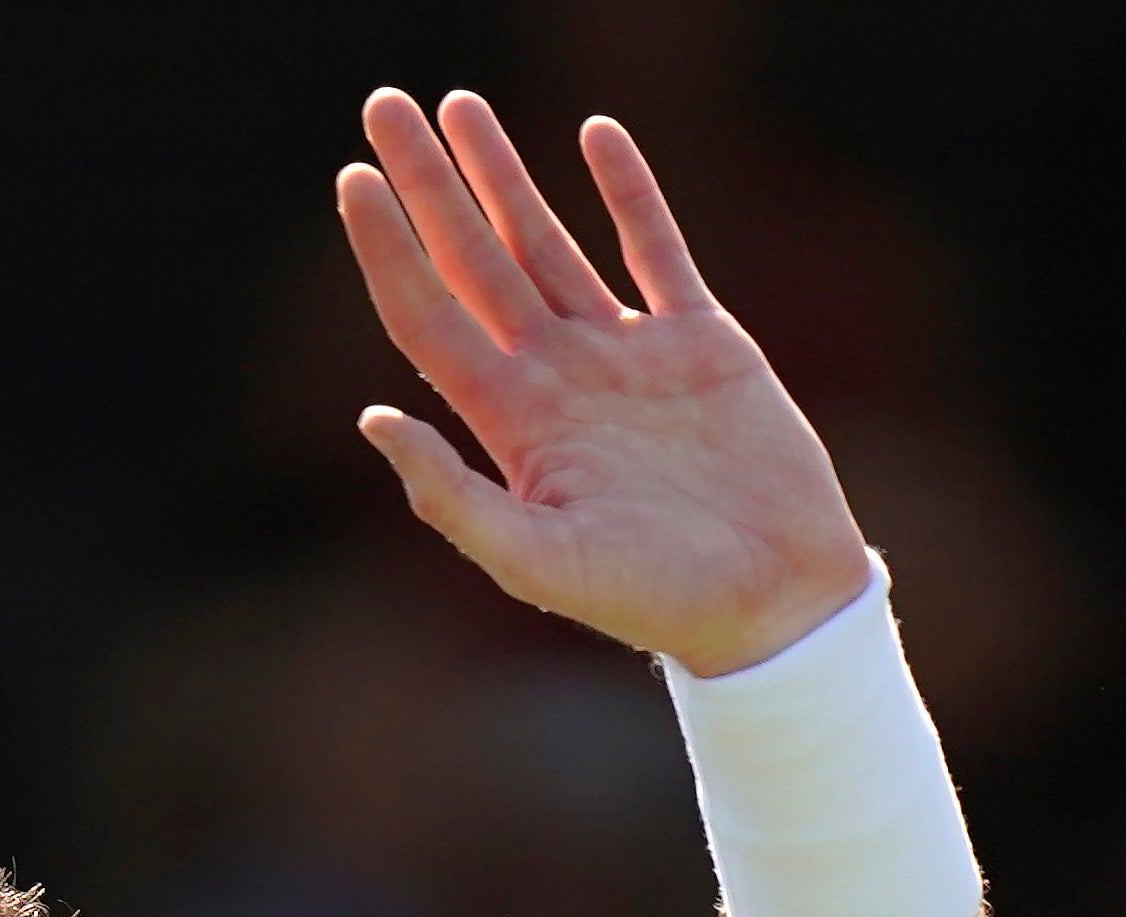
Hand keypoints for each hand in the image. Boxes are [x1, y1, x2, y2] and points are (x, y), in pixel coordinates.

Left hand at [335, 91, 877, 680]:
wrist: (773, 602)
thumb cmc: (655, 600)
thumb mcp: (539, 562)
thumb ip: (453, 497)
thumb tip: (372, 418)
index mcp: (514, 424)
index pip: (429, 314)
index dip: (387, 247)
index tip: (352, 177)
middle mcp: (558, 378)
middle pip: (474, 259)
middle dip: (429, 183)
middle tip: (384, 105)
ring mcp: (626, 355)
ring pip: (548, 240)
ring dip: (502, 174)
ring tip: (459, 106)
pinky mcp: (700, 341)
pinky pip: (655, 247)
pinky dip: (629, 190)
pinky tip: (594, 134)